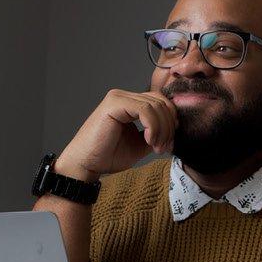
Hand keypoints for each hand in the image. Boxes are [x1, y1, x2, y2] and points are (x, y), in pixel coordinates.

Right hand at [54, 89, 177, 180]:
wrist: (86, 165)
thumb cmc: (108, 156)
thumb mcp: (141, 144)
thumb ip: (156, 133)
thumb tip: (174, 129)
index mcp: (130, 103)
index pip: (160, 102)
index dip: (171, 121)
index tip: (169, 142)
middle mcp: (124, 96)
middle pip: (161, 102)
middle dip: (169, 127)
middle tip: (164, 147)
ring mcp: (118, 98)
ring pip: (156, 106)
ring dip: (162, 129)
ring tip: (157, 147)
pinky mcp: (114, 104)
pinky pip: (145, 109)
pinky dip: (153, 126)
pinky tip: (149, 140)